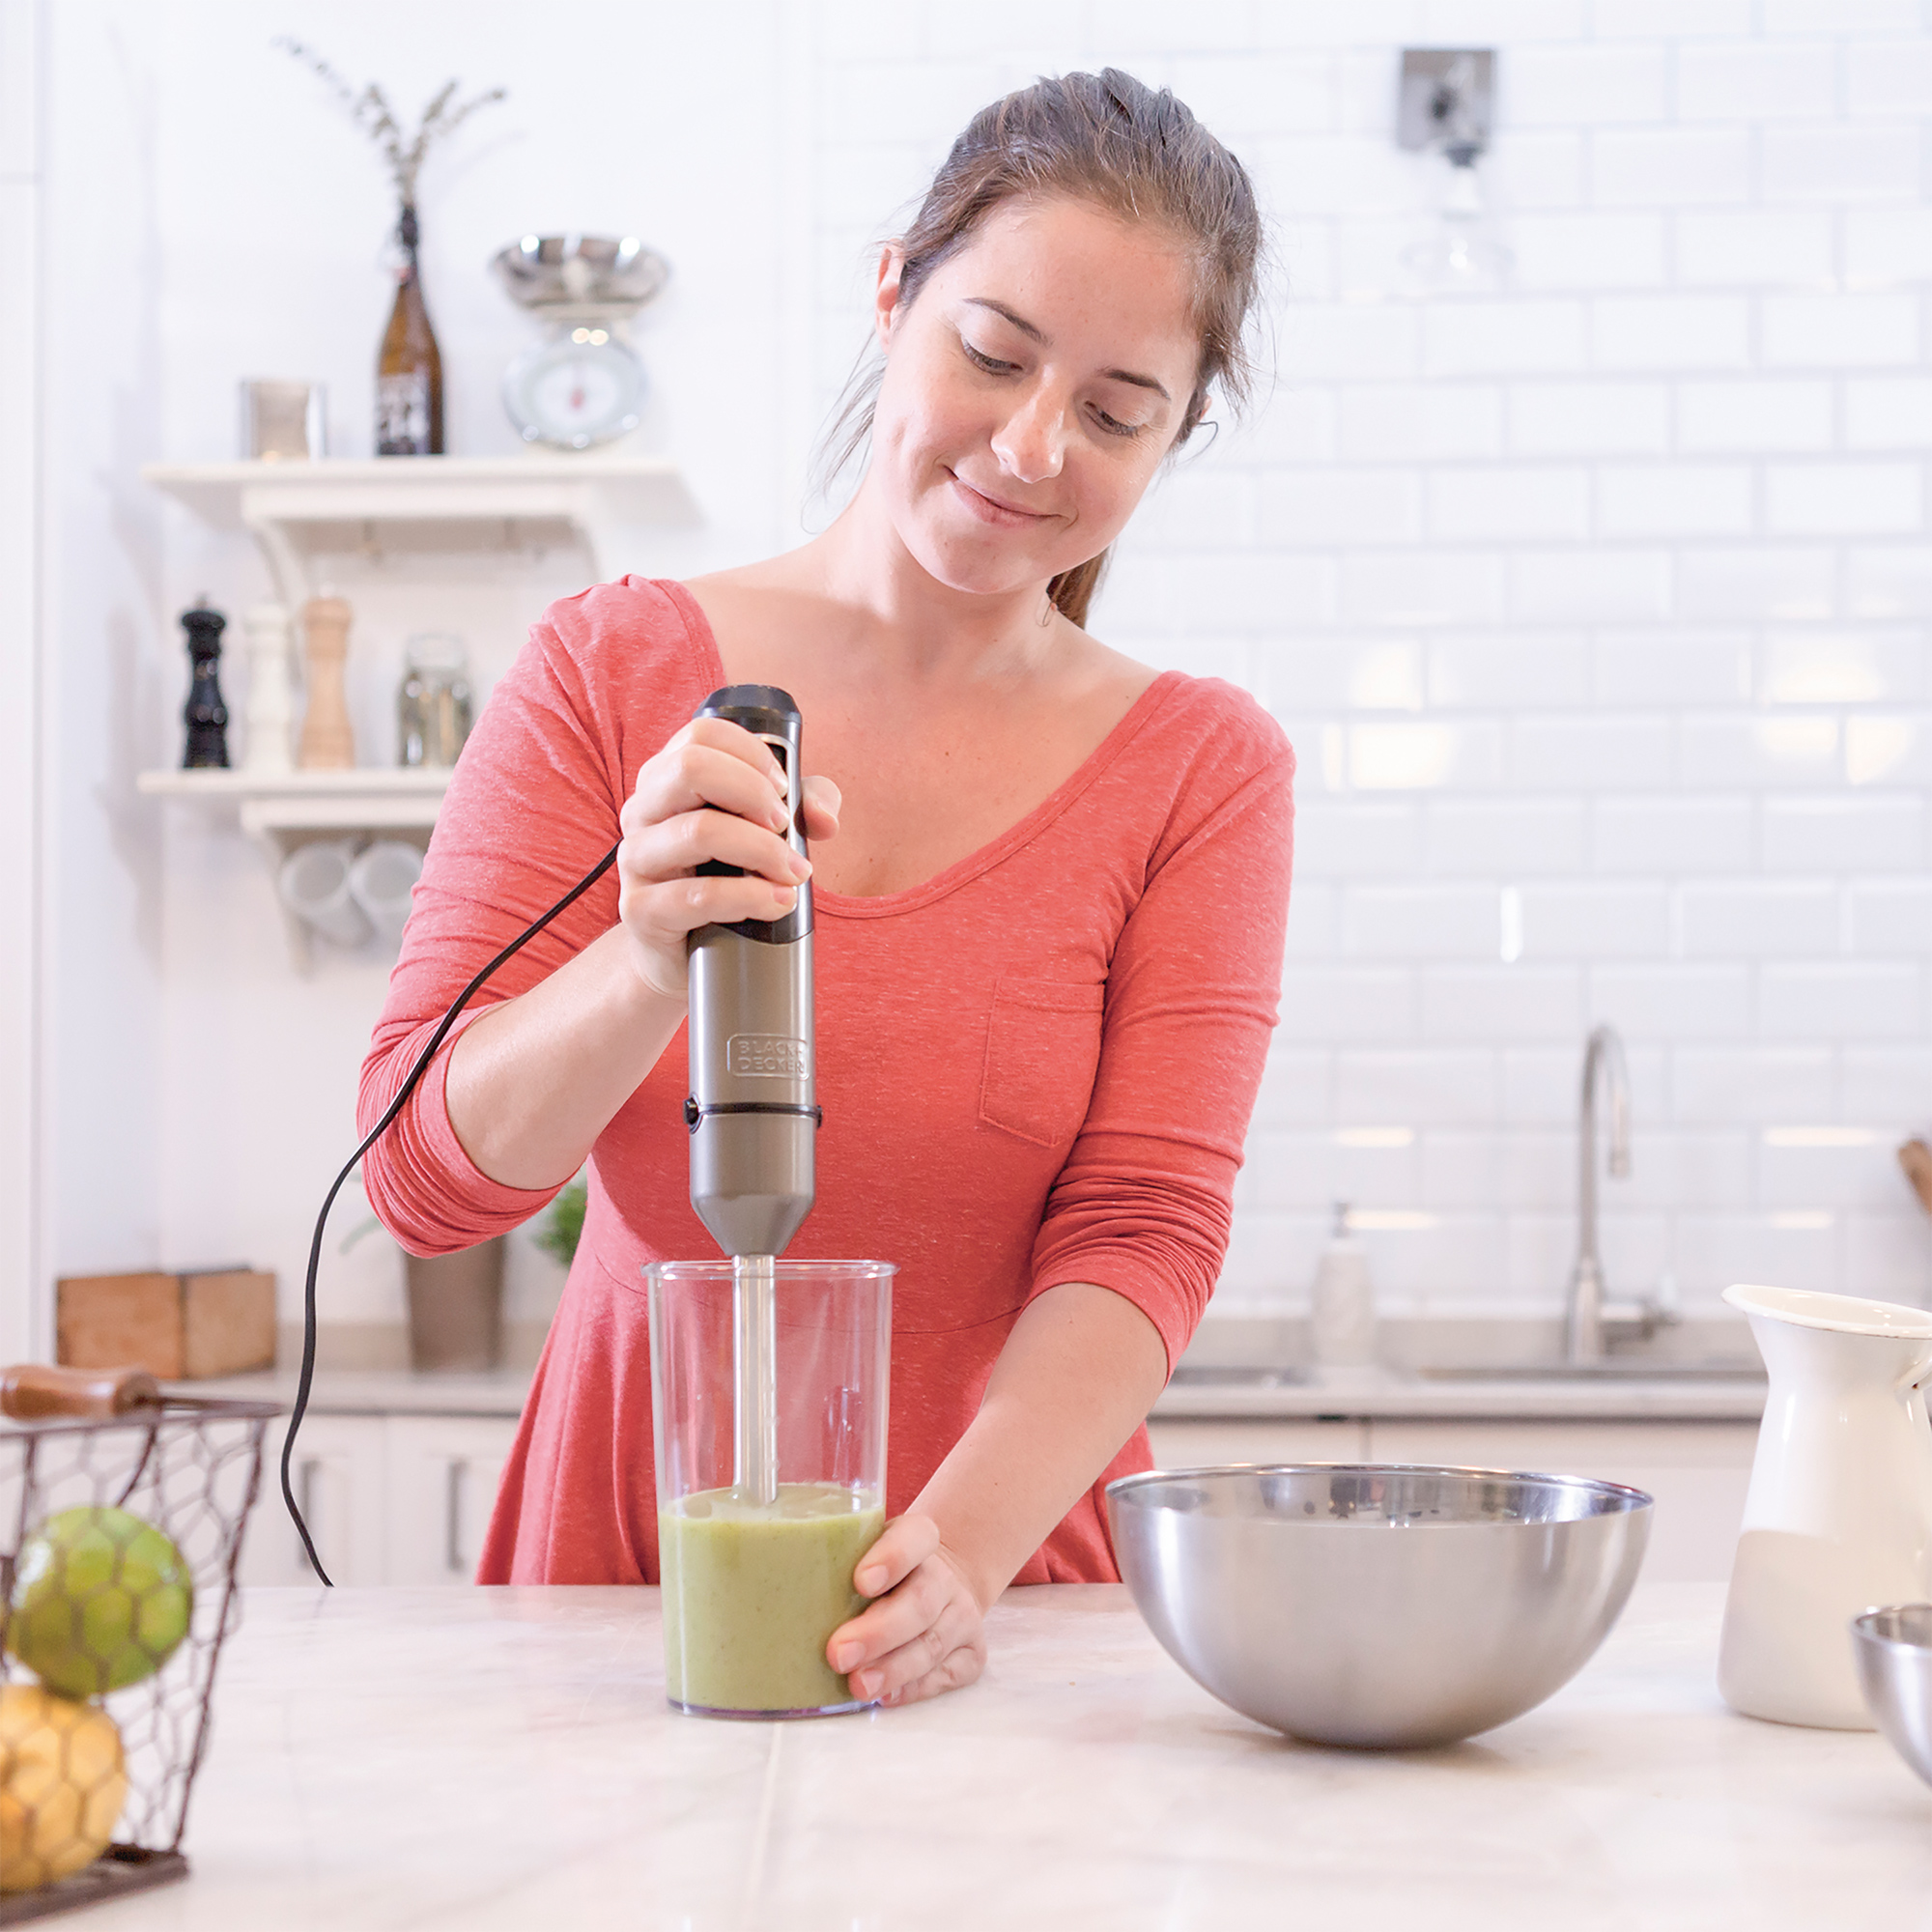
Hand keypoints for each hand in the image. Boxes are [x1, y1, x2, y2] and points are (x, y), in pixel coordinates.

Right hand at [615, 718, 839, 997]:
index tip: (784, 790)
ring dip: (763, 850)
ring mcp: (636, 859)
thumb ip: (803, 806)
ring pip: (699, 831)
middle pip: (691, 768)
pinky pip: (699, 896)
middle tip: (785, 826)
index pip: (702, 735)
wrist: (682, 953)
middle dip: (754, 793)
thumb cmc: (724, 878)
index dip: (753, 755)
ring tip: (795, 873)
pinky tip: (777, 902)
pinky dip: (750, 896)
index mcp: (667, 779)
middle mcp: (642, 810)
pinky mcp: (642, 909)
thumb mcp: (767, 833)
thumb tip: (824, 817)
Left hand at [826, 1513, 987, 1707]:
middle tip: (838, 1653)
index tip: (860, 1582)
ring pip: (931, 1644)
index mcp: (918, 1537)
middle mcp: (944, 1576)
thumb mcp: (862, 1549)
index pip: (914, 1538)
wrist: (939, 1583)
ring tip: (858, 1685)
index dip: (891, 1559)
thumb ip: (832, 1562)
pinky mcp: (970, 1652)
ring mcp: (961, 1615)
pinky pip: (945, 1674)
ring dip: (892, 1668)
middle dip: (878, 1633)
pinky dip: (914, 1687)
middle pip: (918, 1602)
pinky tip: (887, 1696)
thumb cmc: (881, 1571)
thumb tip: (769, 1591)